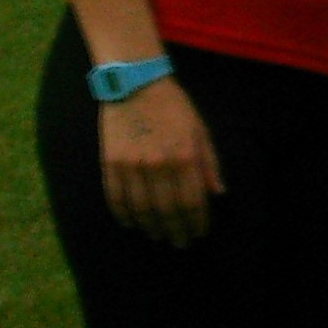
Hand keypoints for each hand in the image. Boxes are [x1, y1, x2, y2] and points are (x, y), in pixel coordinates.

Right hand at [99, 78, 223, 245]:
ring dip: (151, 226)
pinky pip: (115, 197)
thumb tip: (217, 194)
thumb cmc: (174, 107)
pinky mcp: (110, 162)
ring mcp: (131, 165)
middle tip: (180, 243)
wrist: (135, 84)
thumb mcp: (200, 131)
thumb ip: (209, 164)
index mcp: (185, 156)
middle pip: (167, 210)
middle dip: (176, 230)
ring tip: (158, 235)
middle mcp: (158, 164)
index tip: (199, 233)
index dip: (196, 221)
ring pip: (141, 208)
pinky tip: (132, 223)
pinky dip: (124, 214)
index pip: (192, 201)